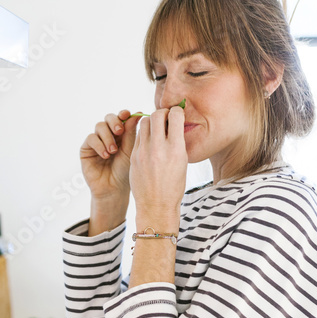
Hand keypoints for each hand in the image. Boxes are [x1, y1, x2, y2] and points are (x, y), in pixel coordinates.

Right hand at [80, 109, 140, 203]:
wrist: (113, 189)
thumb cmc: (124, 171)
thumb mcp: (130, 150)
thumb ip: (131, 133)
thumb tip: (138, 113)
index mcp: (122, 134)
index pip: (121, 118)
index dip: (124, 114)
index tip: (128, 115)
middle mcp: (108, 135)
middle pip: (109, 117)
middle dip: (114, 122)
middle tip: (119, 131)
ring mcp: (97, 141)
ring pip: (99, 126)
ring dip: (108, 137)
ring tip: (113, 151)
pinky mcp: (86, 148)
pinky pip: (91, 138)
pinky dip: (99, 145)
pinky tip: (105, 155)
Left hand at [130, 106, 186, 228]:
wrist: (156, 205)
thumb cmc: (173, 186)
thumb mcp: (182, 162)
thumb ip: (177, 142)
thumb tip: (174, 124)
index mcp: (176, 149)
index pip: (175, 116)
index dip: (176, 112)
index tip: (176, 115)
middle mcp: (159, 148)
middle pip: (157, 114)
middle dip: (162, 113)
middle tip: (165, 118)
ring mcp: (144, 151)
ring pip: (144, 122)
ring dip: (151, 121)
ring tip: (156, 129)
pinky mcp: (134, 156)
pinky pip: (138, 136)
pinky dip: (144, 134)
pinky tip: (149, 141)